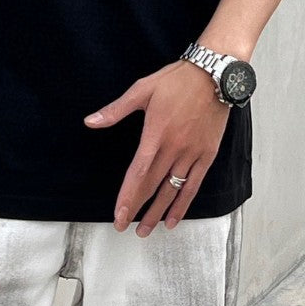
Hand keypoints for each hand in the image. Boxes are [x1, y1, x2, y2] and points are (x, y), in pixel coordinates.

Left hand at [84, 60, 230, 236]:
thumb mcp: (142, 90)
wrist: (214, 75)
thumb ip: (116, 110)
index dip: (128, 197)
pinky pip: (194, 185)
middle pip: (153, 186)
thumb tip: (90, 121)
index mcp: (156, 134)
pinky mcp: (207, 155)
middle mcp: (174, 148)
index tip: (119, 215)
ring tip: (146, 230)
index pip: (138, 173)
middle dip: (137, 209)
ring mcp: (192, 153)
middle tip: (124, 227)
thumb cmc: (177, 80)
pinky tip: (173, 219)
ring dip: (158, 213)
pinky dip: (183, 204)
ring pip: (172, 190)